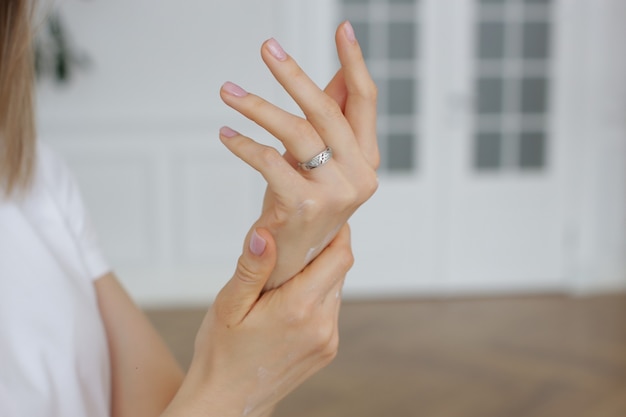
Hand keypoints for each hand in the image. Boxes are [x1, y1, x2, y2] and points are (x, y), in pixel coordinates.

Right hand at [163, 225, 353, 416]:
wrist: (227, 402)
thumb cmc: (222, 354)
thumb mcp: (229, 305)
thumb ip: (252, 268)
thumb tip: (265, 233)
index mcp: (299, 308)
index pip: (339, 256)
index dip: (337, 232)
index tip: (322, 218)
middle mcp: (322, 324)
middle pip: (340, 270)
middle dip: (324, 250)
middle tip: (297, 238)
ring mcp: (328, 339)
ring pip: (336, 289)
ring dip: (320, 274)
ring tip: (289, 271)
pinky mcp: (328, 349)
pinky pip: (331, 310)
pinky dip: (317, 296)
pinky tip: (290, 298)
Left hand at [219, 21, 378, 289]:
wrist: (293, 261)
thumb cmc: (304, 202)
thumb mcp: (321, 159)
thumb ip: (331, 121)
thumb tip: (338, 74)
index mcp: (367, 157)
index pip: (365, 100)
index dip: (354, 62)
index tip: (342, 28)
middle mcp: (360, 174)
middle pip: (327, 110)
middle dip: (294, 74)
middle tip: (267, 48)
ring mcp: (335, 192)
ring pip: (296, 132)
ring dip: (257, 107)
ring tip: (228, 91)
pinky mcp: (304, 205)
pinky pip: (269, 161)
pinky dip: (243, 144)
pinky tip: (226, 135)